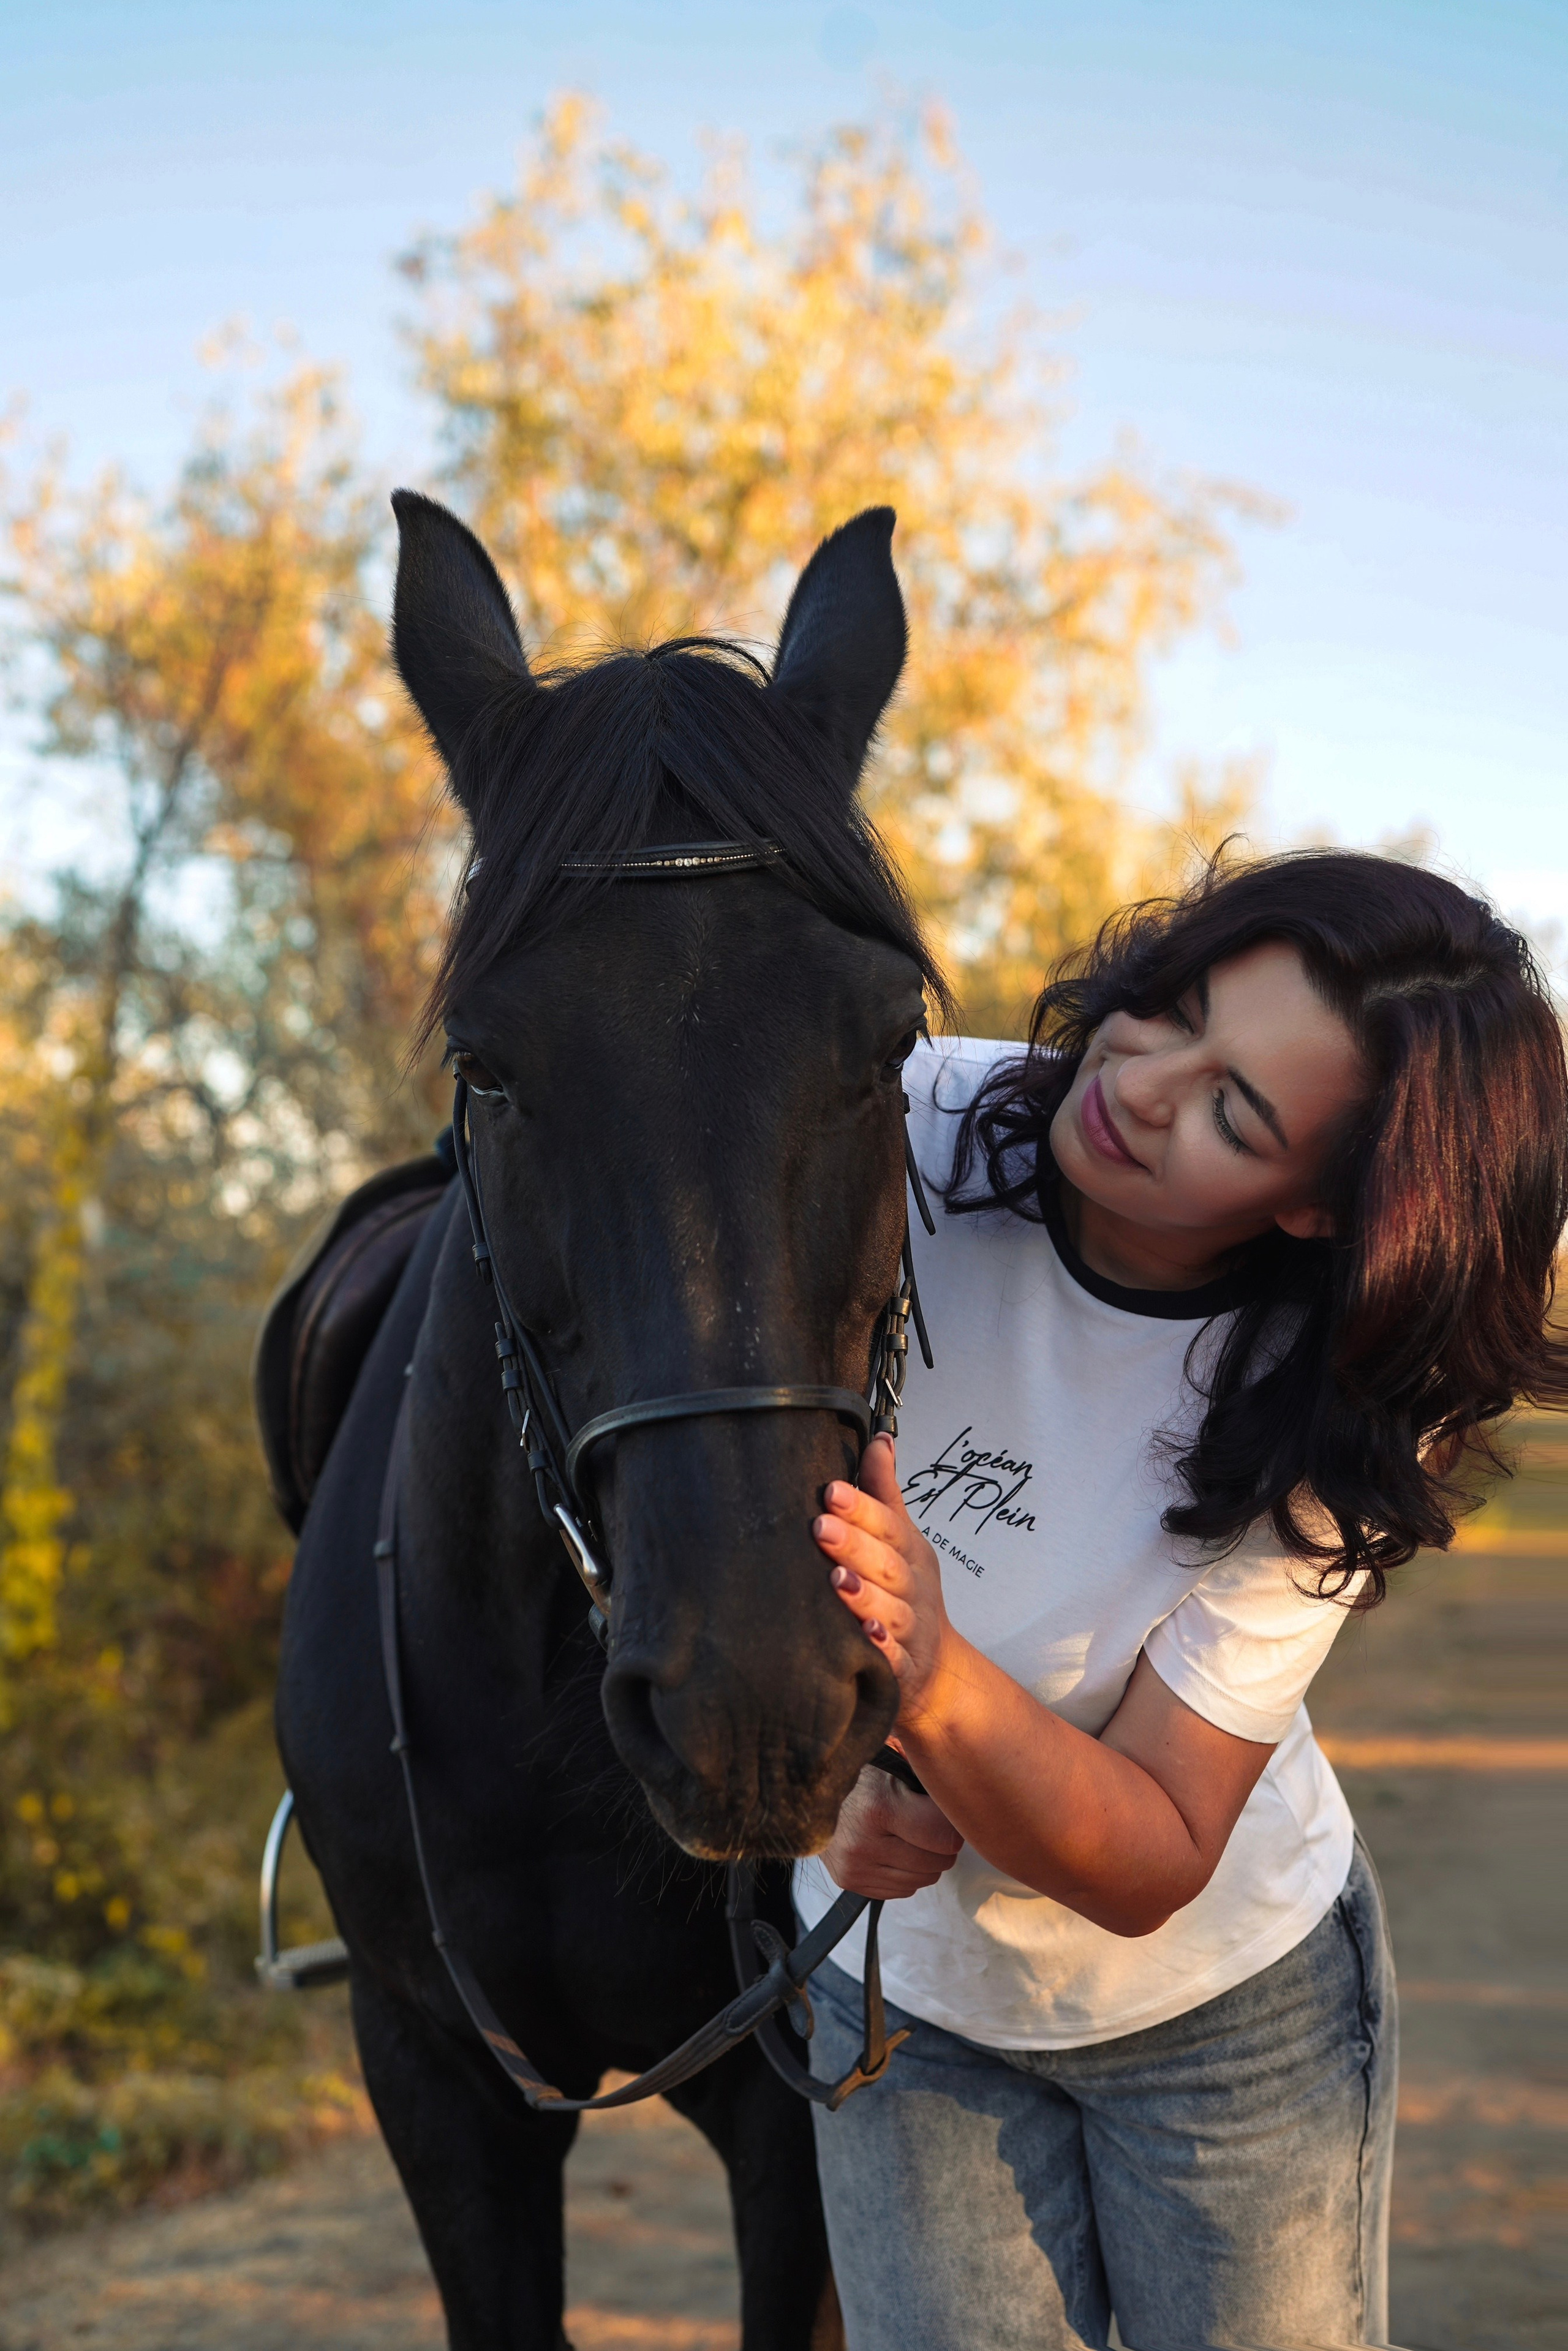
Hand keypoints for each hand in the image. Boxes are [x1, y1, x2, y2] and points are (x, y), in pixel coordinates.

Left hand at [813, 1433, 957, 1729]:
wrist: (937, 1670)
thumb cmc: (908, 1593)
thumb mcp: (902, 1540)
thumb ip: (884, 1492)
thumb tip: (878, 1438)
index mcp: (910, 1553)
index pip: (888, 1525)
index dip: (861, 1508)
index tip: (831, 1491)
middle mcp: (913, 1590)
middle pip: (887, 1565)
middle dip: (855, 1546)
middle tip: (821, 1527)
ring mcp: (911, 1631)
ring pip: (890, 1613)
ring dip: (865, 1597)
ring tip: (836, 1581)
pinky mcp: (904, 1671)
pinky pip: (895, 1661)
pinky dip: (882, 1651)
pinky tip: (865, 1639)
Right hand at [819, 1763, 963, 1898]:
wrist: (808, 1791)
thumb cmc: (860, 1773)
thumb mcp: (893, 1762)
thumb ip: (925, 1776)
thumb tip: (965, 1791)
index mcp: (879, 1807)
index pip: (944, 1836)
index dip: (954, 1824)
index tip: (949, 1810)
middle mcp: (865, 1843)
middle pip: (937, 1862)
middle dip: (943, 1843)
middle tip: (932, 1822)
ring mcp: (855, 1868)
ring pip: (922, 1880)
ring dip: (926, 1860)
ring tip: (913, 1835)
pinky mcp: (849, 1883)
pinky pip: (902, 1890)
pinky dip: (907, 1872)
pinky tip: (895, 1848)